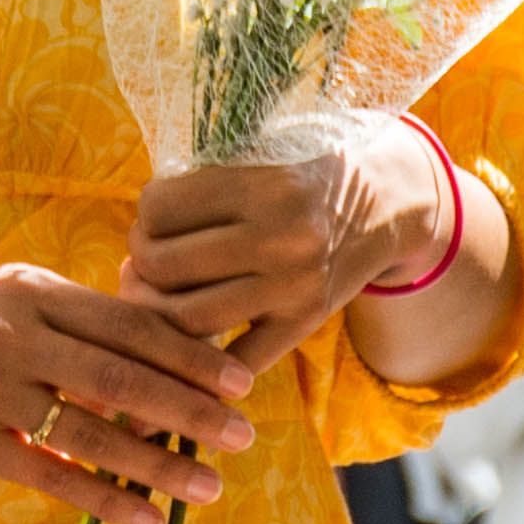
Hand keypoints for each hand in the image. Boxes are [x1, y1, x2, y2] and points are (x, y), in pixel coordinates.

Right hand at [0, 264, 255, 523]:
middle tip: (244, 435)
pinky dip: (104, 501)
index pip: (128, 321)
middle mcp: (14, 335)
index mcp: (29, 288)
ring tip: (210, 488)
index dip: (189, 352)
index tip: (240, 377)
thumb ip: (61, 312)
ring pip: (94, 431)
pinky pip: (51, 477)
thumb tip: (145, 340)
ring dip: (159, 463)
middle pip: (123, 375)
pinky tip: (146, 521)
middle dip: (192, 408)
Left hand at [122, 118, 449, 385]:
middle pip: (163, 265)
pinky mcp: (305, 322)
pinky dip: (200, 367)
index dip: (145, 214)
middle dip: (141, 262)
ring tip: (160, 294)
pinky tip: (180, 360)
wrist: (389, 201)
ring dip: (157, 310)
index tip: (155, 215)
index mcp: (263, 185)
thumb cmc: (306, 171)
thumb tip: (134, 244)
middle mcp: (280, 238)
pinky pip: (235, 360)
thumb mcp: (261, 156)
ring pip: (186, 319)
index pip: (159, 209)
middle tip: (147, 258)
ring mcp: (294, 286)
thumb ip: (203, 187)